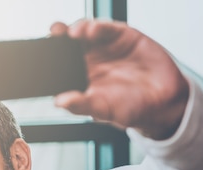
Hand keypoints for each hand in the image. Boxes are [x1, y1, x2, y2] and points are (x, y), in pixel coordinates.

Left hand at [52, 19, 189, 139]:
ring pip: (84, 31)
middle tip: (54, 32)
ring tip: (73, 33)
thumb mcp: (103, 110)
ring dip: (76, 29)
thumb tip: (60, 102)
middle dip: (58, 35)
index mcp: (78, 77)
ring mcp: (105, 46)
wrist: (164, 102)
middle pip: (67, 42)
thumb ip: (82, 104)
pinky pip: (107, 28)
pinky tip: (93, 31)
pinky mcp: (123, 36)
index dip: (49, 56)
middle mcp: (89, 59)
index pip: (58, 63)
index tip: (38, 53)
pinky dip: (98, 26)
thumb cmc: (130, 109)